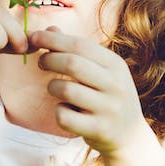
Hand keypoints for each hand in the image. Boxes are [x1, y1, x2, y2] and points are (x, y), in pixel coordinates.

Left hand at [30, 26, 164, 165]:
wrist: (130, 136)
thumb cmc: (108, 96)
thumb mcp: (101, 70)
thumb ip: (77, 50)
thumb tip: (50, 29)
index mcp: (116, 64)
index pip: (80, 45)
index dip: (53, 39)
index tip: (34, 37)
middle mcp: (116, 85)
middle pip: (72, 64)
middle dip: (49, 59)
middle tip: (41, 62)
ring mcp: (109, 108)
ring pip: (66, 89)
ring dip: (52, 86)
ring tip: (55, 88)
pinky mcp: (99, 130)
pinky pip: (64, 116)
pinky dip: (58, 111)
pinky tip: (65, 110)